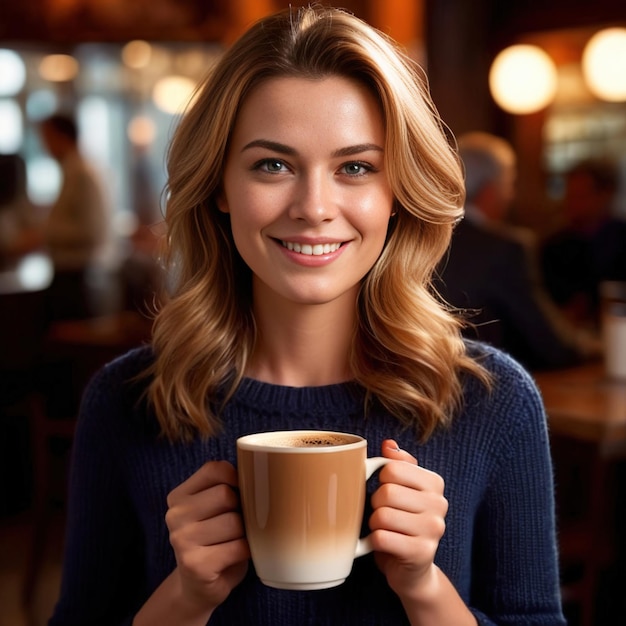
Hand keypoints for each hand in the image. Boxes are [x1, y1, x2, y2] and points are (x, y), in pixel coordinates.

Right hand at [165, 461, 249, 614]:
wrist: (197, 587)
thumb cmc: (215, 540)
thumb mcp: (213, 509)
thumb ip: (226, 487)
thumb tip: (260, 472)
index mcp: (179, 496)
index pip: (215, 469)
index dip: (236, 478)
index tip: (240, 492)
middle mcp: (175, 515)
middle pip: (226, 495)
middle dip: (241, 510)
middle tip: (236, 524)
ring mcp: (182, 540)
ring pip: (234, 522)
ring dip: (244, 533)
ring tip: (233, 541)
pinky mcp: (195, 564)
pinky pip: (238, 547)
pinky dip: (246, 551)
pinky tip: (235, 556)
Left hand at [369, 440, 447, 600]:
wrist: (413, 569)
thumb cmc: (403, 522)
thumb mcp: (403, 489)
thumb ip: (398, 464)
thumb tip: (389, 444)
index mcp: (434, 483)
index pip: (391, 468)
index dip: (380, 481)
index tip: (388, 491)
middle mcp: (439, 504)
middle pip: (386, 492)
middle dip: (376, 504)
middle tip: (384, 513)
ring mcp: (433, 529)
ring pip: (382, 515)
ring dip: (375, 524)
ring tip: (386, 529)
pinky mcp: (422, 553)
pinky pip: (381, 538)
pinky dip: (374, 541)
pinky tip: (384, 544)